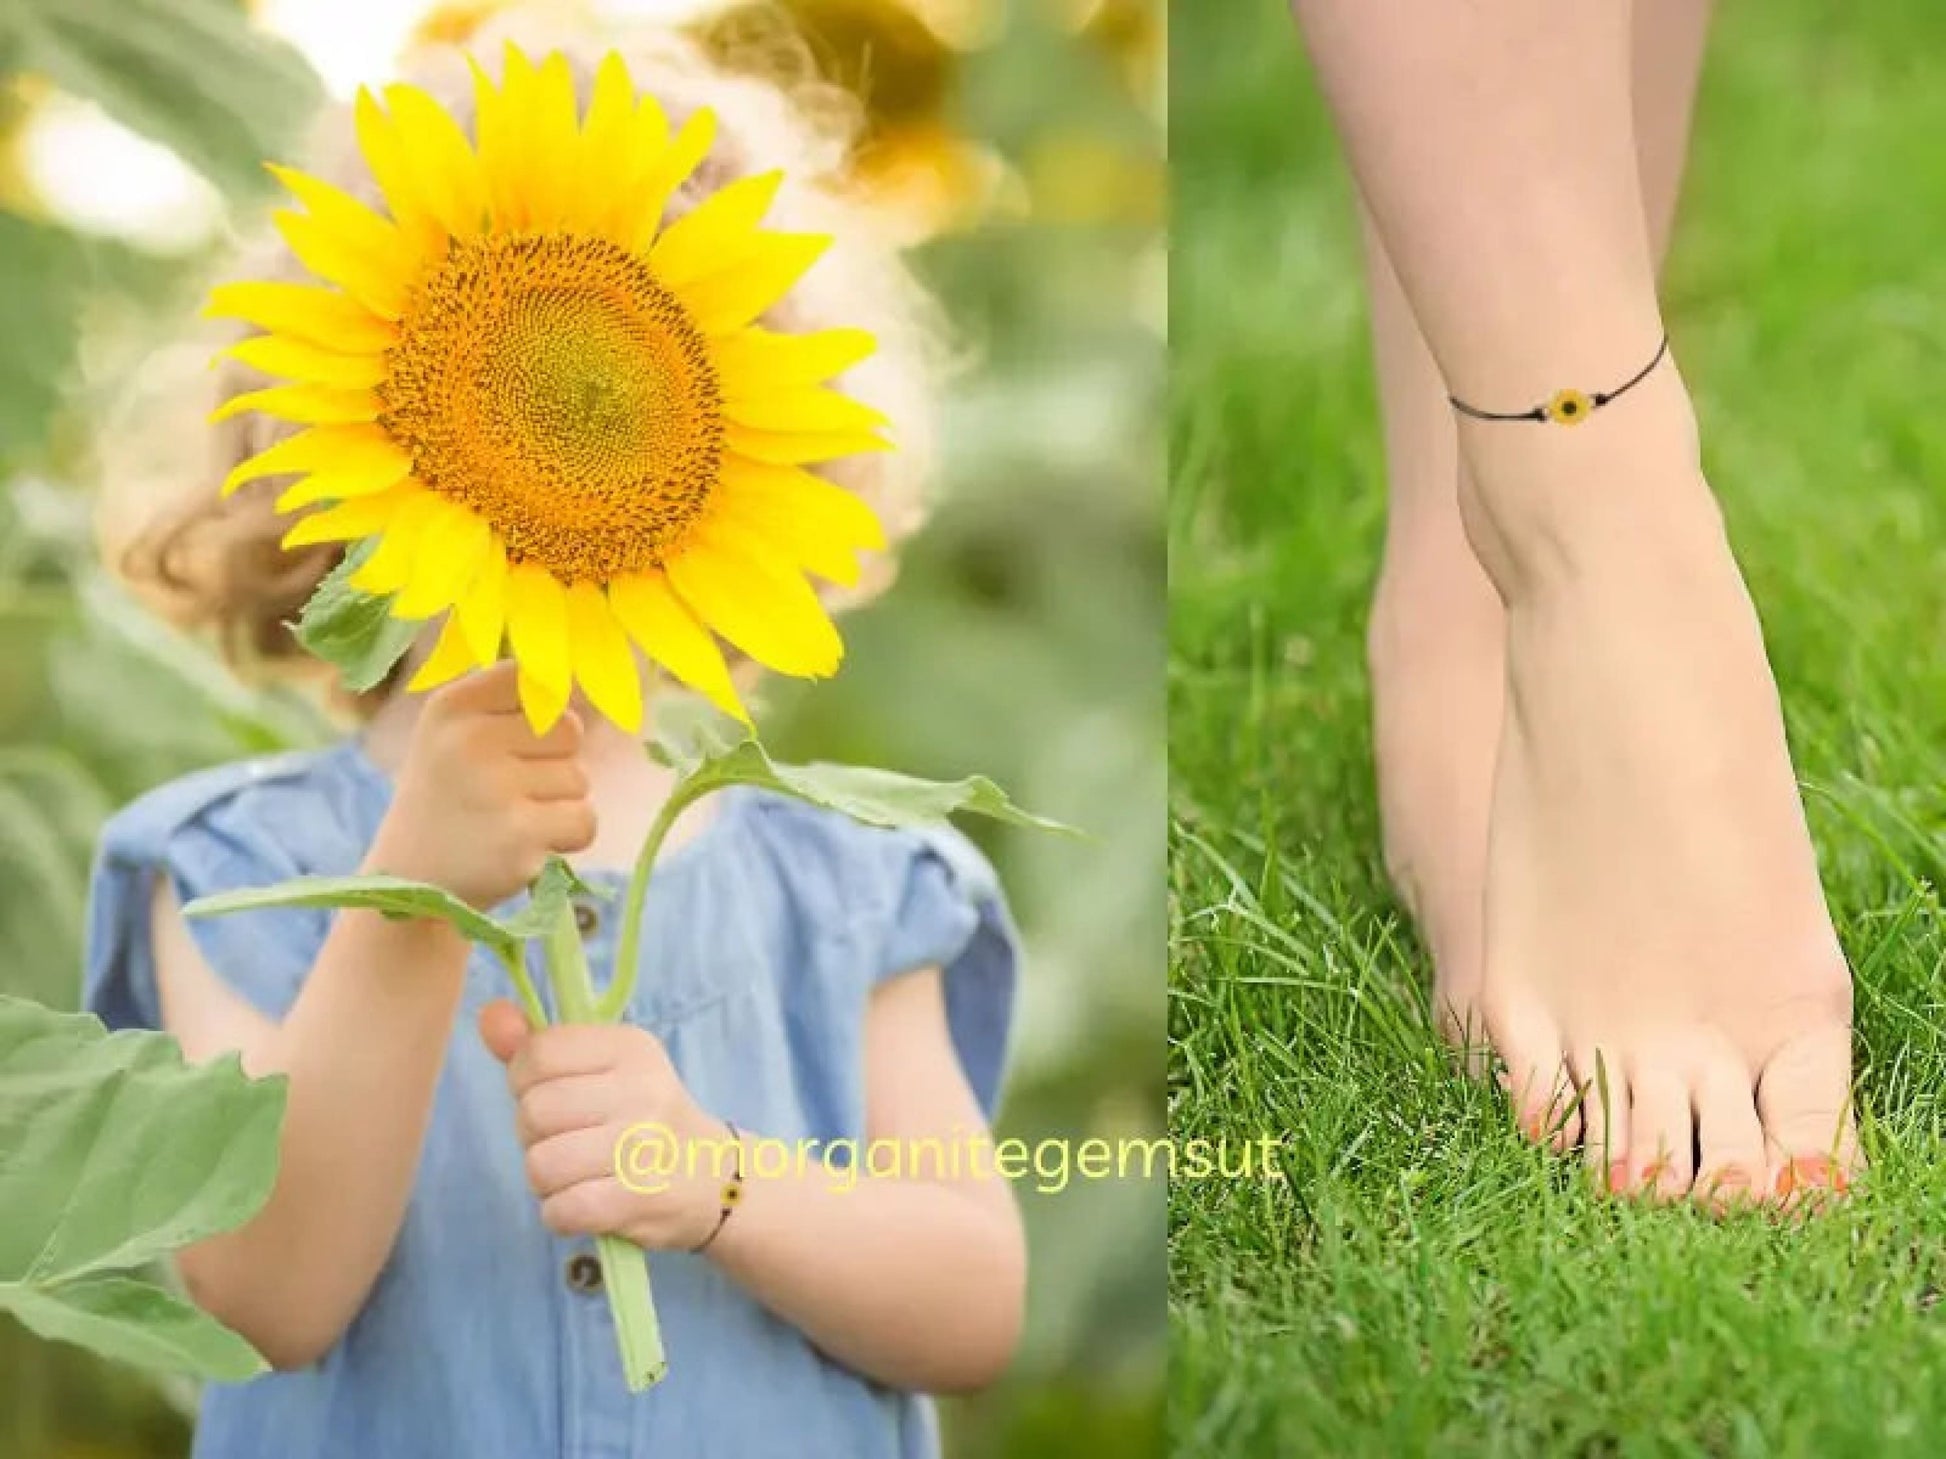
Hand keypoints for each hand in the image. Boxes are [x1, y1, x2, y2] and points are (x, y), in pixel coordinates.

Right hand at [367, 661, 595, 908]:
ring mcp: (494, 790)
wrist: (411, 884)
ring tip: (506, 820)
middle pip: (569, 729)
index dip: (538, 713)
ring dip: (557, 804)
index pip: (533, 679)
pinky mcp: (520, 838)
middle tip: (505, 791)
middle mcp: (469, 741)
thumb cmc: (451, 796)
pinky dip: (567, 837)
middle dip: (553, 762)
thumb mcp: (454, 733)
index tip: (508, 741)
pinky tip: (524, 845)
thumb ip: (509, 699)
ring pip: (580, 779)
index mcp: (451, 706)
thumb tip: (574, 676)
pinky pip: (585, 820)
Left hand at [478, 1000, 731, 1251]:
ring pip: (541, 1165)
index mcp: (630, 1047)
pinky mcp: (639, 1197)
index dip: (525, 1081)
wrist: (712, 1177)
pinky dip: (562, 1214)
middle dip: (535, 1135)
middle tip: (569, 1140)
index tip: (552, 1094)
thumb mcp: (602, 1068)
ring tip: (579, 1174)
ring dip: (547, 1180)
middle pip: (533, 1111)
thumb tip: (490, 1017)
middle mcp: (641, 1089)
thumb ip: (540, 1045)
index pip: (539, 1054)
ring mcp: (643, 1145)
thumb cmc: (643, 1117)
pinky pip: (562, 1209)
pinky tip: (586, 1203)